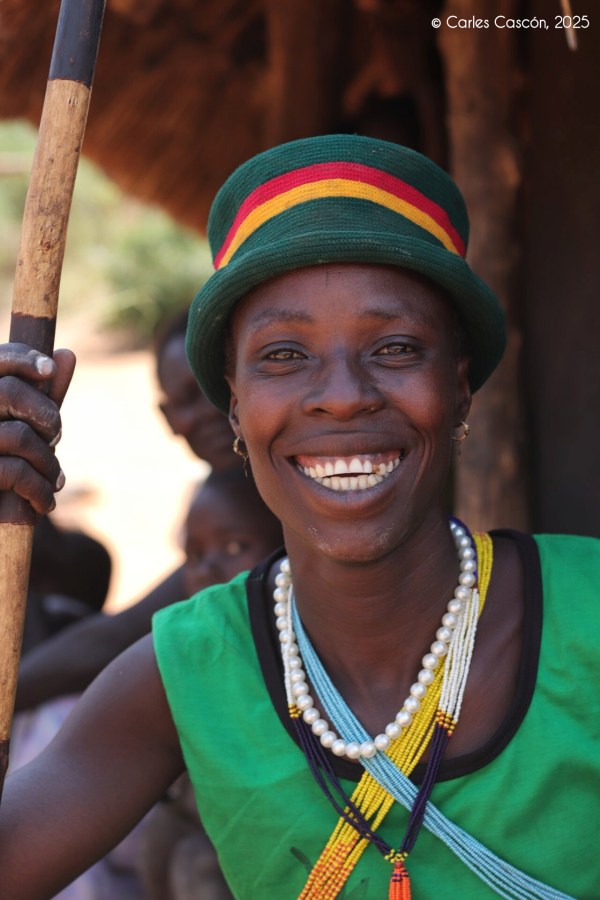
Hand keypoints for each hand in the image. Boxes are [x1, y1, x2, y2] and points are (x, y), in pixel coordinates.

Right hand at [0, 344, 75, 513]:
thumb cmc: (6, 470)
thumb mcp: (27, 430)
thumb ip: (43, 396)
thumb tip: (66, 354)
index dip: (21, 358)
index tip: (50, 369)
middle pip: (9, 391)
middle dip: (46, 414)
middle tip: (57, 436)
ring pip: (19, 436)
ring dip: (48, 461)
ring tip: (54, 479)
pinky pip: (16, 472)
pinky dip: (41, 489)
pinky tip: (45, 503)